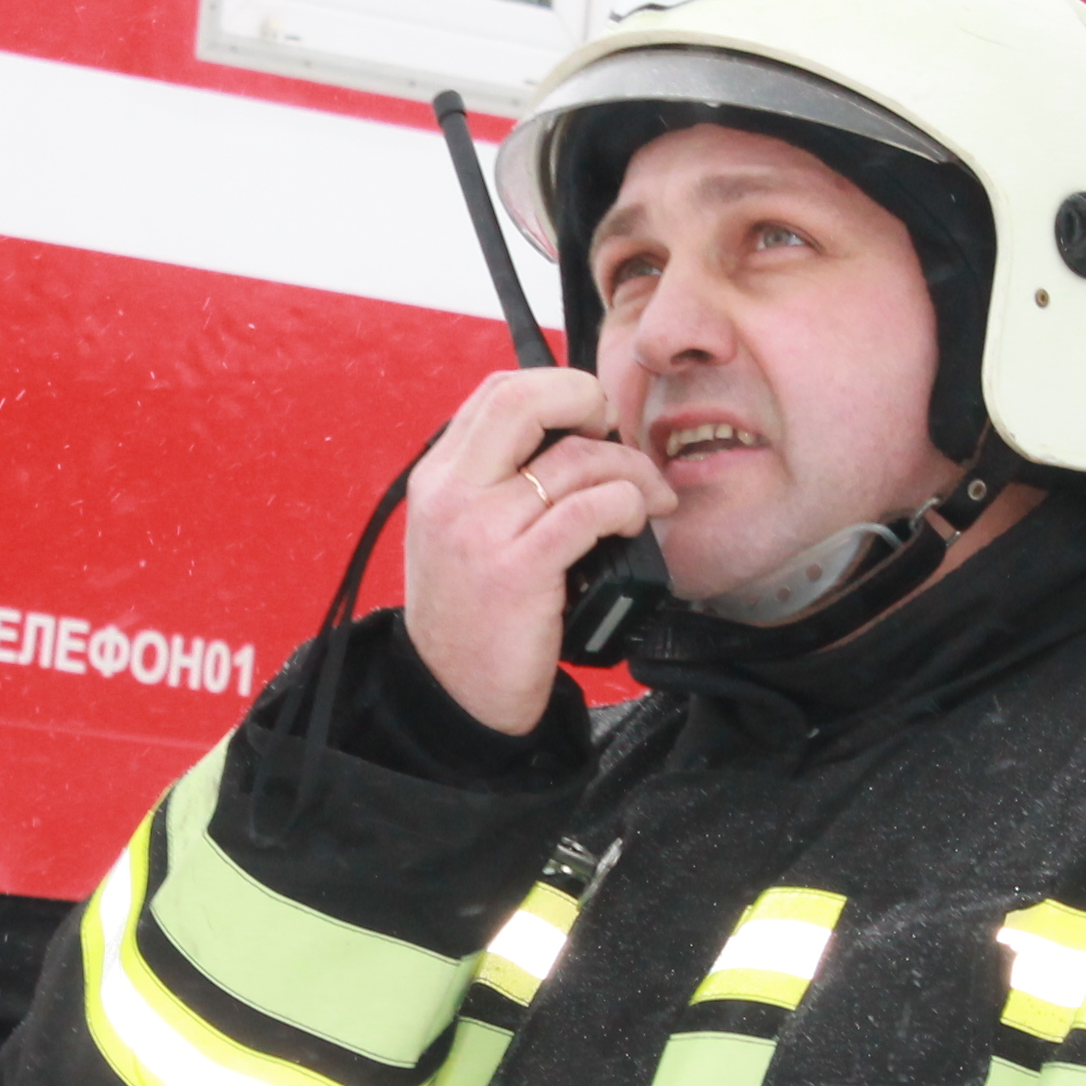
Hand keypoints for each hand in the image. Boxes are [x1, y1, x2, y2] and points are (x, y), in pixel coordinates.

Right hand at [399, 366, 673, 735]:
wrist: (456, 696)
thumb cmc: (473, 617)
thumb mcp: (460, 535)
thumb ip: (496, 483)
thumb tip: (573, 437)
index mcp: (437, 478)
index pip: (496, 392)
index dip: (556, 388)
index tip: (589, 418)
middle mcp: (452, 494)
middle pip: (524, 399)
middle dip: (586, 399)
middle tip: (615, 430)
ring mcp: (481, 531)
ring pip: (575, 459)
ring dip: (631, 469)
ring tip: (649, 497)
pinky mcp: (518, 571)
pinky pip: (591, 509)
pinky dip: (627, 505)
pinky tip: (632, 521)